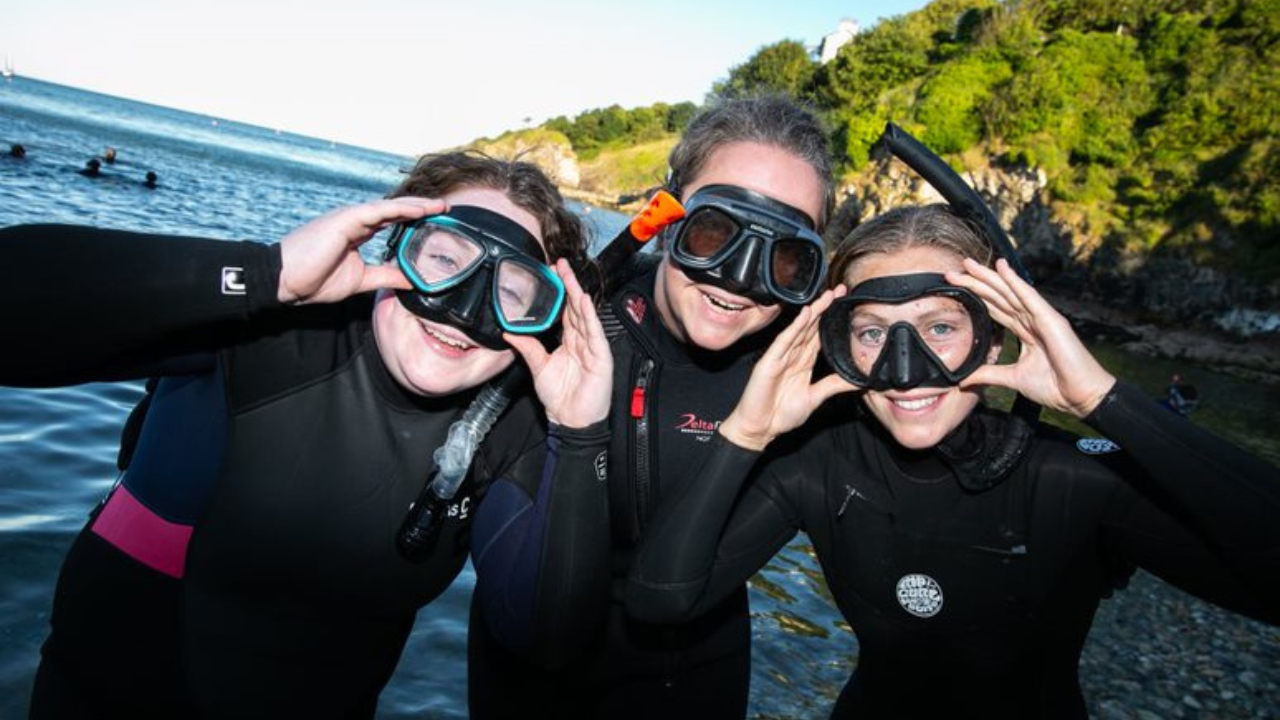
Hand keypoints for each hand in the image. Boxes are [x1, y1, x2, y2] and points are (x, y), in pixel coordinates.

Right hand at [276, 197, 443, 304]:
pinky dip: (398, 209)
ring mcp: (350, 218)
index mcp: (358, 232)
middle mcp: (356, 221)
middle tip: (444, 209)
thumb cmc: (314, 280)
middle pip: (394, 211)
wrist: (284, 281)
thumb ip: (385, 276)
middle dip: (420, 209)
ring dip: (415, 206)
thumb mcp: (360, 280)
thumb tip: (411, 280)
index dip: (414, 220)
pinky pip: (377, 211)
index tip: (436, 222)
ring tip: (437, 206)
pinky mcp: (344, 219)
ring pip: (389, 207)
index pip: (392, 222)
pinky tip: (417, 210)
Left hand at [506, 259, 612, 427]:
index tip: (551, 273)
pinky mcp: (600, 356)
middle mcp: (582, 341)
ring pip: (584, 315)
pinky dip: (590, 316)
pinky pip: (594, 333)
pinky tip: (584, 301)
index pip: (565, 310)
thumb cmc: (560, 397)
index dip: (560, 291)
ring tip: (569, 275)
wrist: (571, 420)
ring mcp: (592, 347)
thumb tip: (509, 332)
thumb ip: (528, 347)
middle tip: (560, 264)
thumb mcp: (539, 367)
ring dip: (577, 293)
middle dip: (569, 284)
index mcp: (569, 341)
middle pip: (575, 307)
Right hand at [718, 286, 857, 450]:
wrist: (760, 428)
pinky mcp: (769, 362)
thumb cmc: (781, 414)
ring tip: (827, 297)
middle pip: (811, 327)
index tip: (845, 305)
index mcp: (803, 363)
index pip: (819, 336)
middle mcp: (792, 356)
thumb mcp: (815, 398)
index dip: (831, 320)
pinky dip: (794, 328)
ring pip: (799, 329)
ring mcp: (780, 357)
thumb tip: (858, 379)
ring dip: (813, 312)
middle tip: (840, 291)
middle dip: (825, 308)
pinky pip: (784, 342)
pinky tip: (805, 315)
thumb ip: (834, 385)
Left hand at [946, 258, 1115, 417]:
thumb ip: (989, 374)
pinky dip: (1014, 281)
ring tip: (968, 264)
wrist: (1080, 397)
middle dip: (976, 283)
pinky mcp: (1051, 320)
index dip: (976, 297)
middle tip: (952, 272)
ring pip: (1009, 292)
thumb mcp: (1013, 379)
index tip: (954, 288)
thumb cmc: (1055, 386)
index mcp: (1024, 331)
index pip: (995, 308)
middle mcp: (1032, 320)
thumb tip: (964, 380)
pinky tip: (1001, 268)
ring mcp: (1042, 318)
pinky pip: (1029, 297)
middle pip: (999, 296)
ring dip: (989, 277)